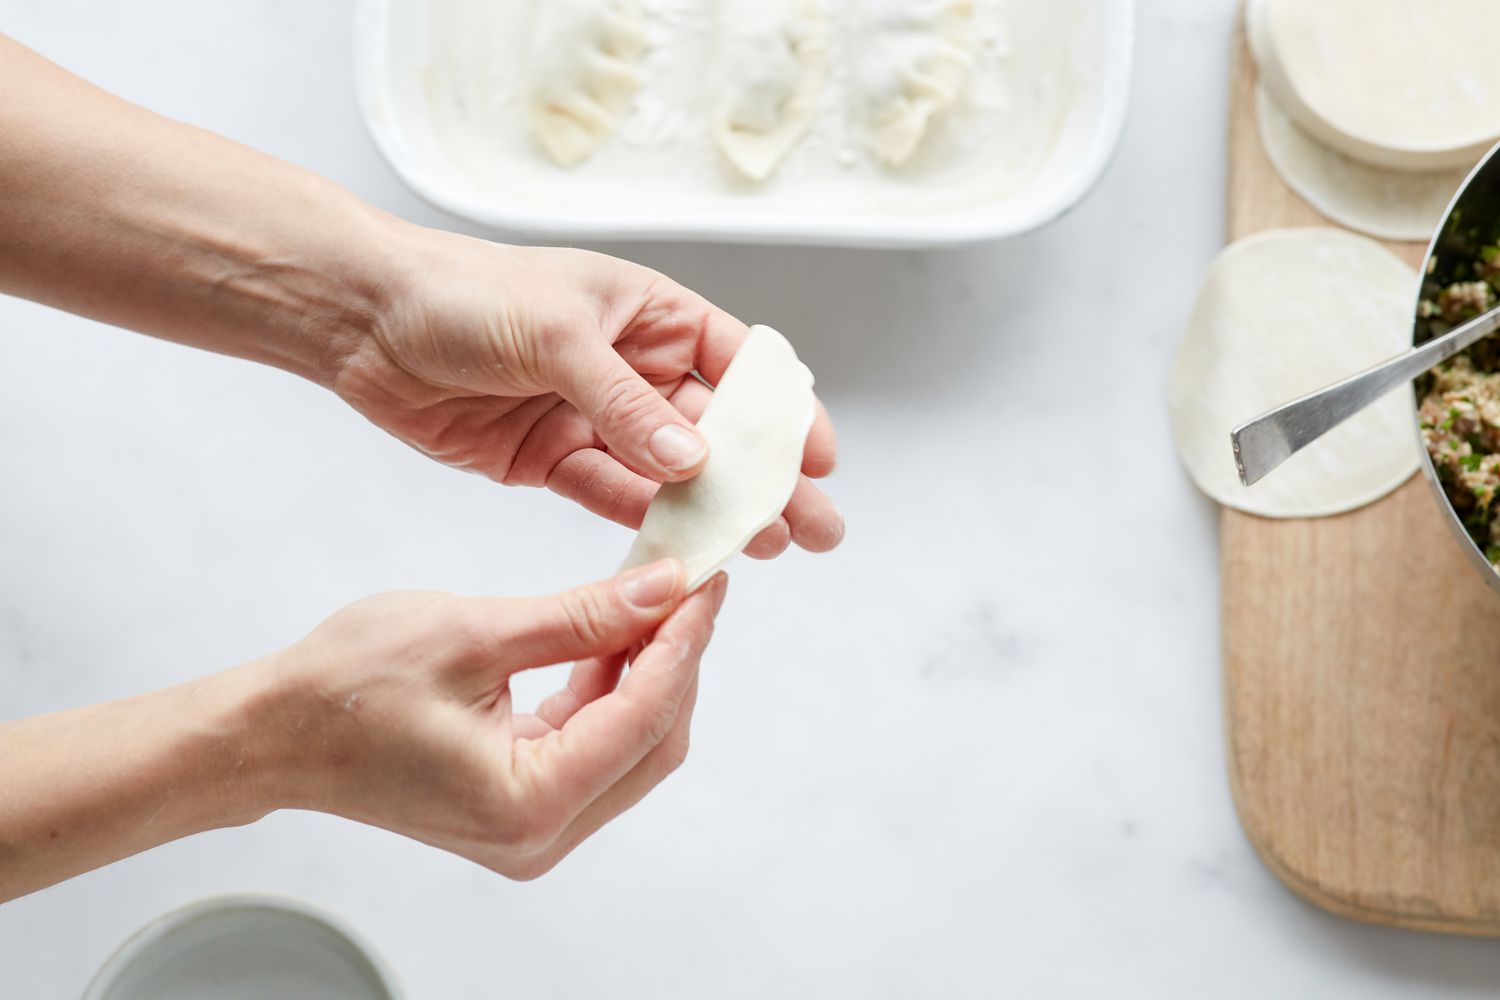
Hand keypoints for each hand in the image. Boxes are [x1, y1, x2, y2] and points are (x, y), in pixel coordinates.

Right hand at [255, 559, 720, 878]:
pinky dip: (608, 690)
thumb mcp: (475, 633)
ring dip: (645, 672)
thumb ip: (581, 617)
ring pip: (629, 745)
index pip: (642, 716)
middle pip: (652, 742)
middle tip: (687, 584)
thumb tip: (663, 590)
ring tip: (652, 598)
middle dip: (676, 660)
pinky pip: (591, 746)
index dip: (683, 642)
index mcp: (529, 802)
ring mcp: (532, 826)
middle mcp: (540, 832)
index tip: (705, 580)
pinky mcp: (521, 804)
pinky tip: (610, 634)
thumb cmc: (346, 686)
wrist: (272, 731)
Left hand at [333, 232, 842, 558]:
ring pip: (671, 473)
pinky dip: (649, 524)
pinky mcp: (552, 460)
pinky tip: (689, 552)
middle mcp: (631, 366)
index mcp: (648, 313)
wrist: (363, 321)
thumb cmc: (462, 293)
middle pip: (716, 429)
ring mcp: (593, 417)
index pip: (738, 364)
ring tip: (768, 550)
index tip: (820, 459)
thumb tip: (694, 461)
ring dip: (717, 510)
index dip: (783, 412)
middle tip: (815, 529)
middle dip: (766, 478)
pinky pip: (614, 496)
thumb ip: (624, 403)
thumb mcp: (556, 335)